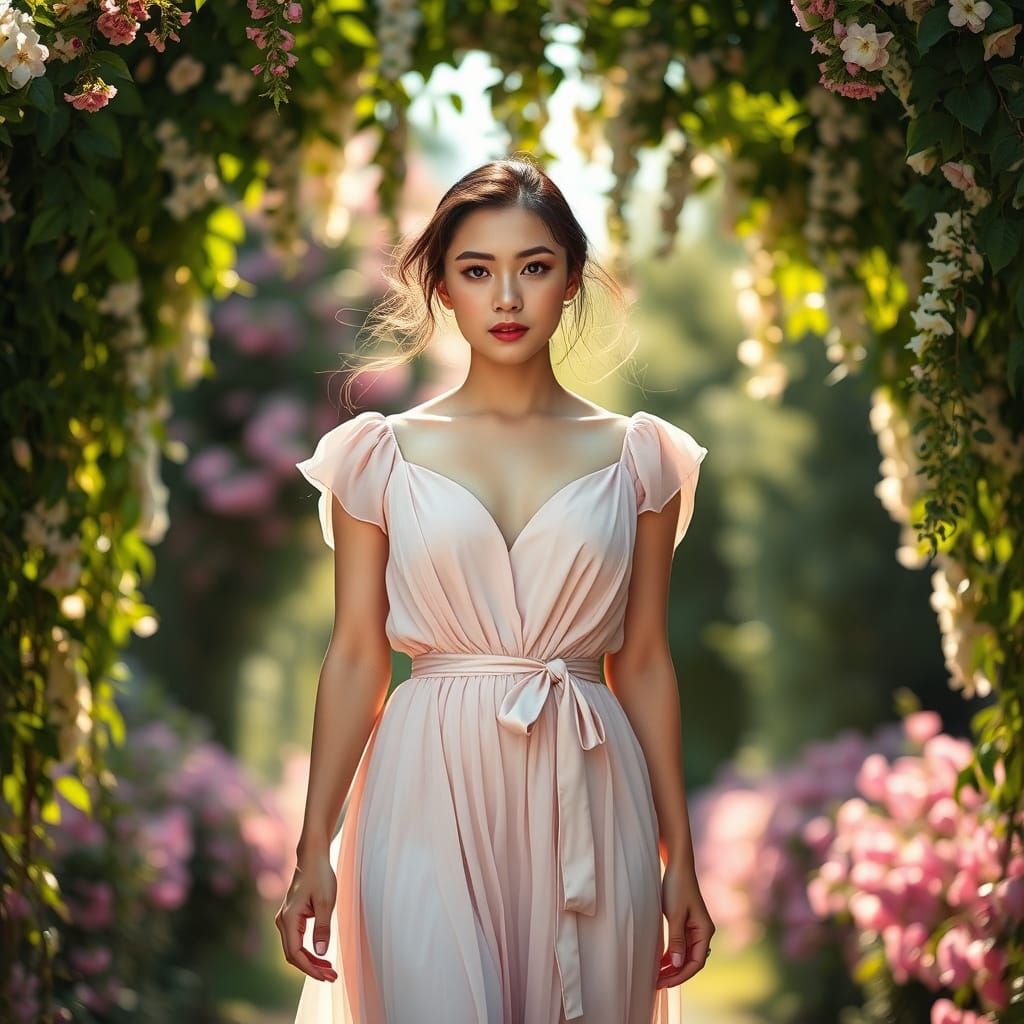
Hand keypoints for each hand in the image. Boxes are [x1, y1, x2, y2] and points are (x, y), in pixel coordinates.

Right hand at [275, 852, 338, 982]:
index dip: (310, 968)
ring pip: (295, 949)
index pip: (295, 953)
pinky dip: (309, 950)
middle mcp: (282, 921)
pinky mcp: (291, 917)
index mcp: (288, 918)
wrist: (312, 857)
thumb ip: (322, 928)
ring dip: (311, 961)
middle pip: (293, 954)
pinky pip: (297, 940)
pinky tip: (321, 956)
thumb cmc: (320, 876)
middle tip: (332, 977)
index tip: (326, 977)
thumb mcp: (326, 902)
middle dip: (312, 968)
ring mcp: (285, 919)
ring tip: (329, 970)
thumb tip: (320, 953)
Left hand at [656, 860, 714, 990]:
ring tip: (656, 976)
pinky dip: (671, 955)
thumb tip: (677, 964)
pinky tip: (660, 962)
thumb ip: (676, 939)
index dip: (681, 975)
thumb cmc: (677, 886)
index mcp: (705, 931)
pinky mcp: (686, 924)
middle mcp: (703, 932)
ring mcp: (695, 929)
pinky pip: (680, 946)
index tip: (665, 983)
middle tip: (657, 983)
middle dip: (675, 974)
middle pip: (691, 961)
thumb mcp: (675, 913)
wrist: (677, 865)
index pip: (696, 962)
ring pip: (685, 955)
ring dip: (672, 966)